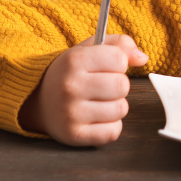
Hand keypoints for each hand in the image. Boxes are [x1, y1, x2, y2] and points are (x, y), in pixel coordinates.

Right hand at [18, 34, 148, 145]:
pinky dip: (110, 126)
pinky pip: (113, 132)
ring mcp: (71, 113)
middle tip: (103, 86)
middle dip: (119, 86)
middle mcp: (70, 86)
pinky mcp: (74, 135)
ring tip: (98, 102)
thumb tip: (143, 58)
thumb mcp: (89, 49)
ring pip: (121, 109)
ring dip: (115, 106)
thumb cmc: (71, 73)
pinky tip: (96, 118)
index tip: (107, 67)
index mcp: (74, 60)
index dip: (119, 63)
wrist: (37, 100)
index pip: (119, 59)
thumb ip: (120, 44)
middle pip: (122, 86)